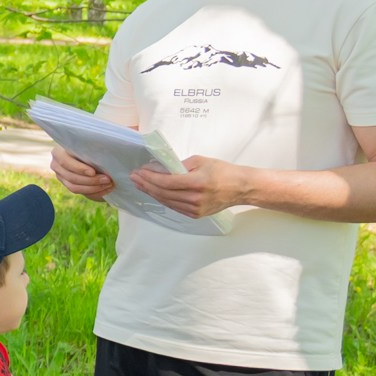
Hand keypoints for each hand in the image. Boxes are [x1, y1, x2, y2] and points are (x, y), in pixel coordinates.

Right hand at [48, 144, 115, 199]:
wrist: (93, 152)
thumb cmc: (93, 144)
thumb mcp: (92, 144)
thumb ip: (94, 147)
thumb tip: (107, 153)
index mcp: (58, 152)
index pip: (65, 162)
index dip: (79, 168)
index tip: (93, 172)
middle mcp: (56, 164)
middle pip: (71, 177)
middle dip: (91, 180)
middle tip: (107, 179)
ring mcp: (61, 176)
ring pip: (75, 187)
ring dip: (93, 187)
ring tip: (108, 184)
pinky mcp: (69, 185)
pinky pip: (80, 192)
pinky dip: (94, 191)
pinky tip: (106, 188)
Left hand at [131, 154, 248, 219]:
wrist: (241, 188)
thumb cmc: (223, 171)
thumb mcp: (200, 161)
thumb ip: (178, 165)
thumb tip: (159, 169)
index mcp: (197, 183)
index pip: (166, 182)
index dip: (150, 177)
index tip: (140, 171)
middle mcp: (195, 198)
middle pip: (163, 193)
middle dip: (146, 184)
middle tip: (134, 177)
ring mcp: (195, 209)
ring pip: (166, 201)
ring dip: (151, 192)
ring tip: (140, 184)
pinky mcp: (195, 215)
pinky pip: (173, 206)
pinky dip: (162, 199)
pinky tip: (154, 192)